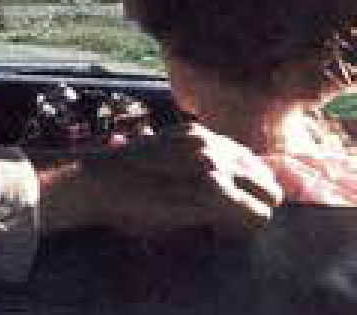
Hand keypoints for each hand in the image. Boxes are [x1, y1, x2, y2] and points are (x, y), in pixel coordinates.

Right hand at [37, 123, 282, 235]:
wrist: (98, 182)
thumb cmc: (121, 177)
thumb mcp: (162, 156)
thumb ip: (191, 161)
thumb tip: (221, 184)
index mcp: (200, 135)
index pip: (249, 161)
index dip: (242, 187)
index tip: (222, 205)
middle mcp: (214, 145)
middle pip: (266, 178)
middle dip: (253, 201)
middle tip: (224, 220)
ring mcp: (216, 167)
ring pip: (268, 197)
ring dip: (249, 215)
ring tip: (219, 227)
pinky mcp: (215, 193)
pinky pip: (255, 215)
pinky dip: (242, 229)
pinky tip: (214, 231)